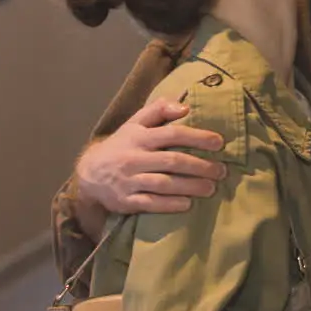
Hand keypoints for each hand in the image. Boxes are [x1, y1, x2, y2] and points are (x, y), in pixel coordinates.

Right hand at [75, 98, 226, 215]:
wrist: (89, 174)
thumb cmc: (122, 145)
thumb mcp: (135, 123)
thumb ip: (159, 109)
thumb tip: (185, 106)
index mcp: (139, 137)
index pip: (172, 134)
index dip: (197, 137)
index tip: (219, 143)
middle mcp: (133, 158)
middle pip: (172, 161)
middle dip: (200, 166)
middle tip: (221, 171)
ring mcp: (128, 181)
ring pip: (164, 184)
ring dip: (191, 187)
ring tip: (211, 188)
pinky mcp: (125, 201)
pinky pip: (150, 203)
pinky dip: (170, 204)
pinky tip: (188, 204)